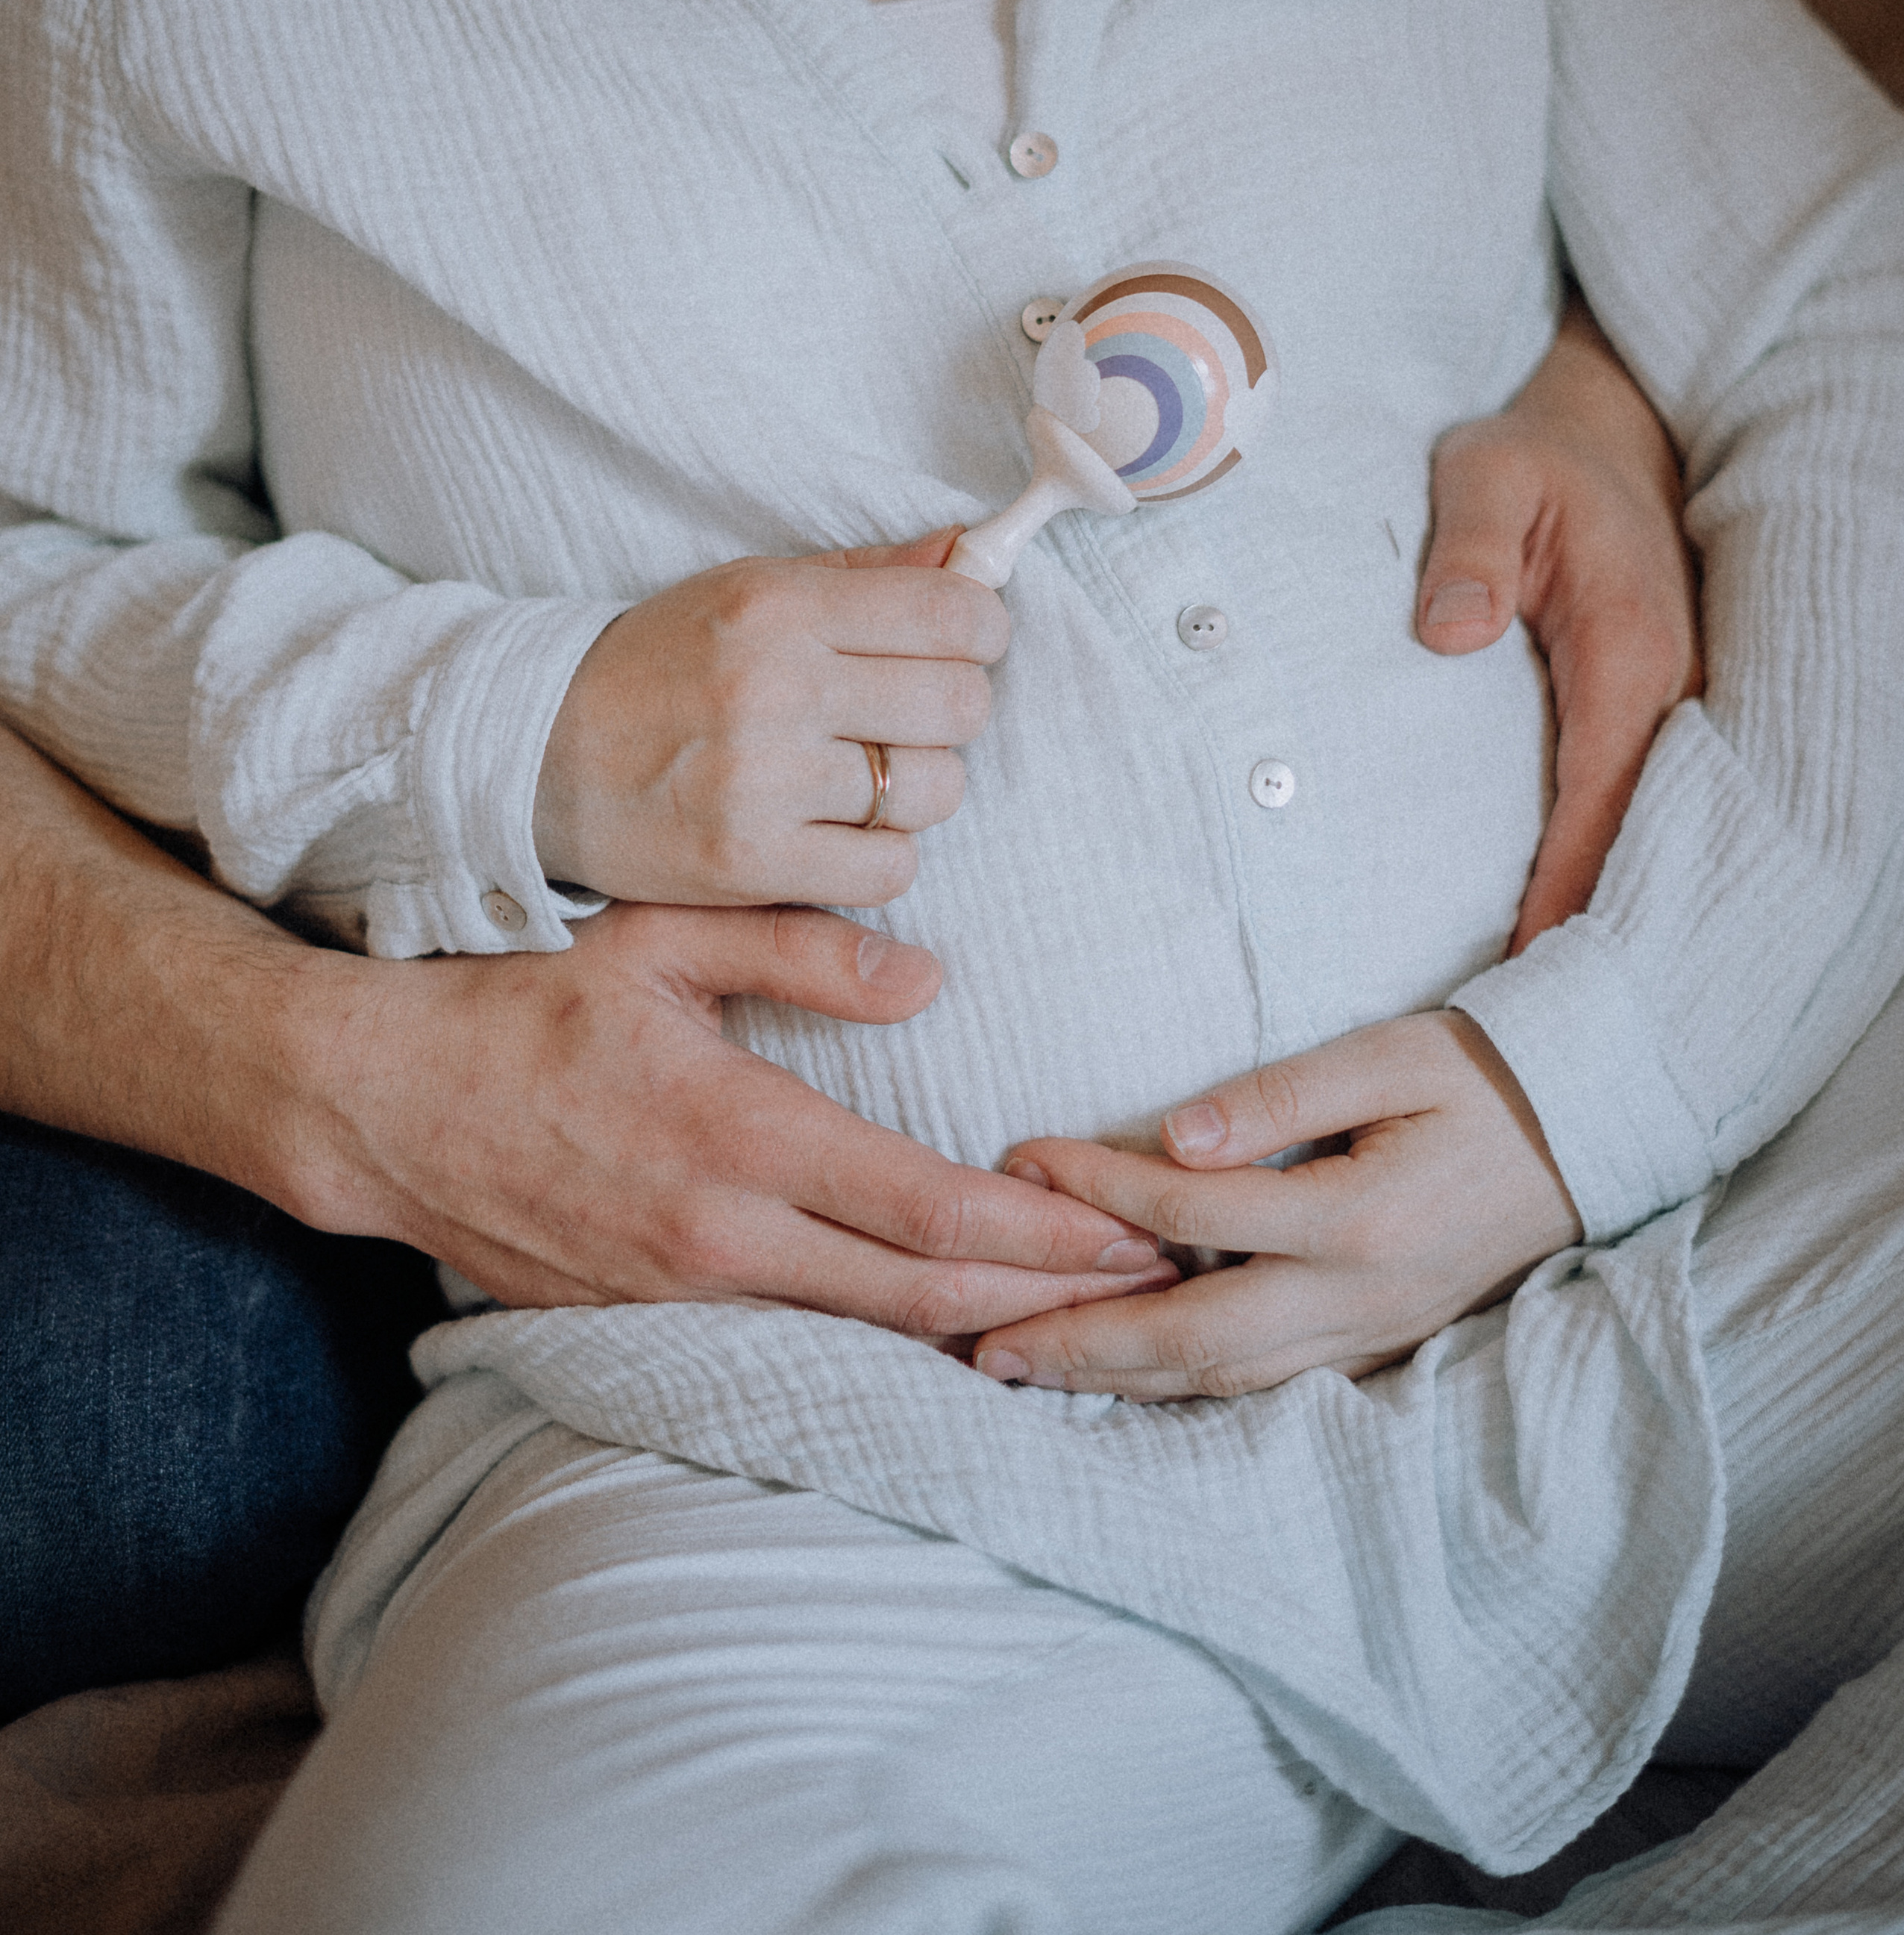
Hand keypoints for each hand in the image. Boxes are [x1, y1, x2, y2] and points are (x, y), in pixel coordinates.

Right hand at [302, 898, 1174, 1321]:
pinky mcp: (644, 1324)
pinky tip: (937, 1331)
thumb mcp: (662, 939)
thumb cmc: (522, 1003)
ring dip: (971, 1331)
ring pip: (858, 1335)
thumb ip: (803, 951)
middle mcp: (721, 1238)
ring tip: (1072, 1317)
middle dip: (1043, 1299)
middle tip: (1146, 1289)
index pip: (924, 1208)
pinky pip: (788, 1342)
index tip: (1126, 1230)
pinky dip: (876, 1341)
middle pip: (918, 1297)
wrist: (380, 1104)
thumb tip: (931, 981)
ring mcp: (681, 1296)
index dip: (1039, 1231)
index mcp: (738, 1137)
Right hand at [533, 532, 1006, 908]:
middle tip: (907, 715)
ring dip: (918, 788)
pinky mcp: (750, 862)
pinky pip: (888, 869)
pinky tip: (840, 830)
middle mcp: (776, 685)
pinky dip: (882, 855)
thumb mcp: (751, 590)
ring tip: (865, 775)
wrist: (535, 755)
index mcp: (780, 605)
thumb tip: (972, 553)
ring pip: (934, 791)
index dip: (981, 631)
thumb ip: (867, 574)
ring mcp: (764, 779)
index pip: (954, 612)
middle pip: (959, 704)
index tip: (959, 644)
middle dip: (953, 710)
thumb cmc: (657, 666)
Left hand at [972, 1013, 1578, 1398]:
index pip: (1191, 1212)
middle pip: (1189, 1337)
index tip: (1019, 1160)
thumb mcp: (1388, 1056)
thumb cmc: (1483, 1076)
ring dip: (1118, 1380)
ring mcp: (1371, 1335)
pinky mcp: (1380, 1348)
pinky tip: (1126, 1381)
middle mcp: (1359, 1298)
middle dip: (1080, 1343)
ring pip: (1221, 1379)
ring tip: (1027, 1372)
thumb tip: (1172, 1139)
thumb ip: (1276, 1097)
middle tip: (981, 1343)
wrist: (1590, 1128)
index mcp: (1357, 1220)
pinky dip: (1184, 1388)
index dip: (1096, 1189)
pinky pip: (1263, 1385)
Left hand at [1417, 297, 1700, 948]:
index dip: (1568, 885)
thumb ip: (1465, 549)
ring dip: (1603, 904)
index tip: (1530, 965)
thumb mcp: (1485, 475)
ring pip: (1646, 826)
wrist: (1603, 431)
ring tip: (1544, 1003)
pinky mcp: (1651, 707)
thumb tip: (1448, 633)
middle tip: (1530, 1025)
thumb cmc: (1533, 458)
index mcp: (1630, 650)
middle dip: (1594, 925)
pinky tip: (1562, 922)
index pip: (1604, 794)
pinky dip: (1606, 861)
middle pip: (1639, 834)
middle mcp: (1669, 689)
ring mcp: (1671, 703)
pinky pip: (1635, 800)